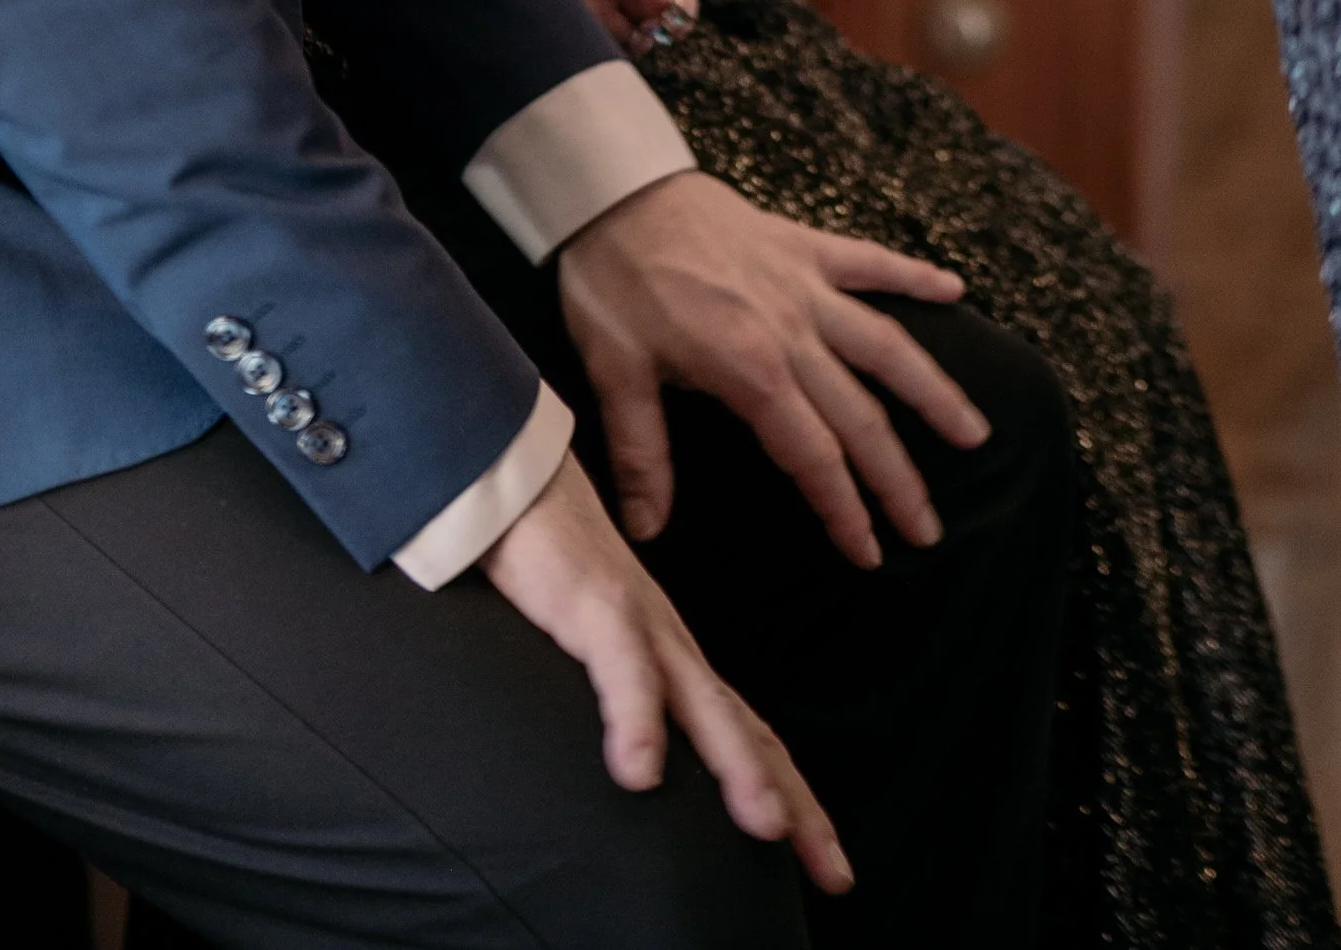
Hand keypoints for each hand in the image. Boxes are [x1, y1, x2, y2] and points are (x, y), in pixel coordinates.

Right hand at [481, 453, 850, 888]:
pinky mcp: (591, 600)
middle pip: (745, 731)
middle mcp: (670, 641)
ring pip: (702, 704)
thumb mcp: (584, 638)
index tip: (827, 862)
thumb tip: (625, 760)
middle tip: (835, 872)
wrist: (506, 468)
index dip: (790, 797)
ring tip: (767, 828)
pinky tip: (639, 772)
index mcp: (671, 653)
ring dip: (739, 767)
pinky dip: (636, 720)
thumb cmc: (541, 555)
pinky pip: (621, 667)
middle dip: (792, 803)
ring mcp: (636, 618)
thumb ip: (610, 686)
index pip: (746, 733)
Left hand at [557, 173, 985, 565]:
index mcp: (750, 369)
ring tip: (975, 432)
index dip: (844, 510)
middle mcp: (793, 330)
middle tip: (930, 529)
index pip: (812, 456)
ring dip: (932, 390)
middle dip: (898, 479)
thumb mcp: (614, 371)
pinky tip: (954, 289)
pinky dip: (913, 275)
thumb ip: (641, 453)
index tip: (871, 553)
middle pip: (861, 416)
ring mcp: (804, 282)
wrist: (610, 186)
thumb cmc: (610, 280)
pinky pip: (870, 260)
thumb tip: (646, 530)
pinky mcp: (802, 242)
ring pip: (886, 344)